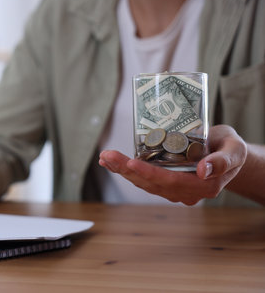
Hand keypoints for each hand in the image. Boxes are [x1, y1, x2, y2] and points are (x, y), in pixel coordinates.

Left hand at [99, 125, 246, 204]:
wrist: (227, 153)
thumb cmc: (231, 148)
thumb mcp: (234, 149)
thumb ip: (223, 160)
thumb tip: (202, 170)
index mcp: (203, 186)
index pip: (171, 181)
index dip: (149, 173)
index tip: (131, 162)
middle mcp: (185, 192)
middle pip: (151, 183)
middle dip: (126, 169)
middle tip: (107, 156)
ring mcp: (174, 190)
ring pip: (144, 182)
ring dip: (122, 170)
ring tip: (105, 157)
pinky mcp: (165, 183)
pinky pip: (143, 179)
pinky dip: (126, 170)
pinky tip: (111, 162)